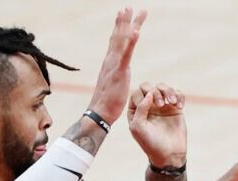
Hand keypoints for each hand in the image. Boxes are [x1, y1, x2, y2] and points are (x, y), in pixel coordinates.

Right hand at [88, 8, 146, 124]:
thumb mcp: (115, 85)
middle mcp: (110, 60)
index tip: (124, 15)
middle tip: (129, 6)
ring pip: (121, 40)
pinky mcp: (119, 71)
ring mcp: (114, 64)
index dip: (120, 28)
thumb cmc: (108, 103)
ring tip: (131, 10)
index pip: (116, 42)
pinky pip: (127, 54)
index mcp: (110, 63)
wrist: (100, 112)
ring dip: (127, 24)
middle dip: (124, 21)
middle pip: (118, 36)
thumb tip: (121, 71)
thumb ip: (118, 75)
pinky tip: (136, 31)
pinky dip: (131, 41)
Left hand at [129, 81, 186, 167]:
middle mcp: (148, 106)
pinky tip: (179, 107)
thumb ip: (140, 109)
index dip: (142, 96)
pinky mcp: (175, 108)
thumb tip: (149, 94)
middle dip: (155, 92)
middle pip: (148, 86)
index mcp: (135, 110)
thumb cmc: (150, 143)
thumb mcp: (138, 127)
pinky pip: (178, 94)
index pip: (136, 93)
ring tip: (172, 103)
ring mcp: (162, 106)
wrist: (169, 154)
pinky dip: (179, 96)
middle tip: (160, 105)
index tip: (149, 109)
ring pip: (163, 87)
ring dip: (168, 91)